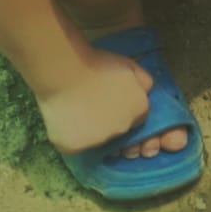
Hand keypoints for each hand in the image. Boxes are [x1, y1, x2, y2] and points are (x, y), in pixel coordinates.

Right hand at [37, 48, 151, 153]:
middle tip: (91, 104)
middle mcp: (123, 129)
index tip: (108, 101)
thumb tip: (146, 91)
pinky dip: (70, 137)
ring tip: (75, 111)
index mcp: (139, 109)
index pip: (136, 117)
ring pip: (96, 139)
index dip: (121, 109)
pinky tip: (64, 121)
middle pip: (117, 130)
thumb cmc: (96, 63)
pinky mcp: (77, 148)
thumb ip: (142, 81)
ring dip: (89, 130)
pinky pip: (75, 146)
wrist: (65, 71)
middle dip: (107, 120)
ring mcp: (100, 140)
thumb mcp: (129, 65)